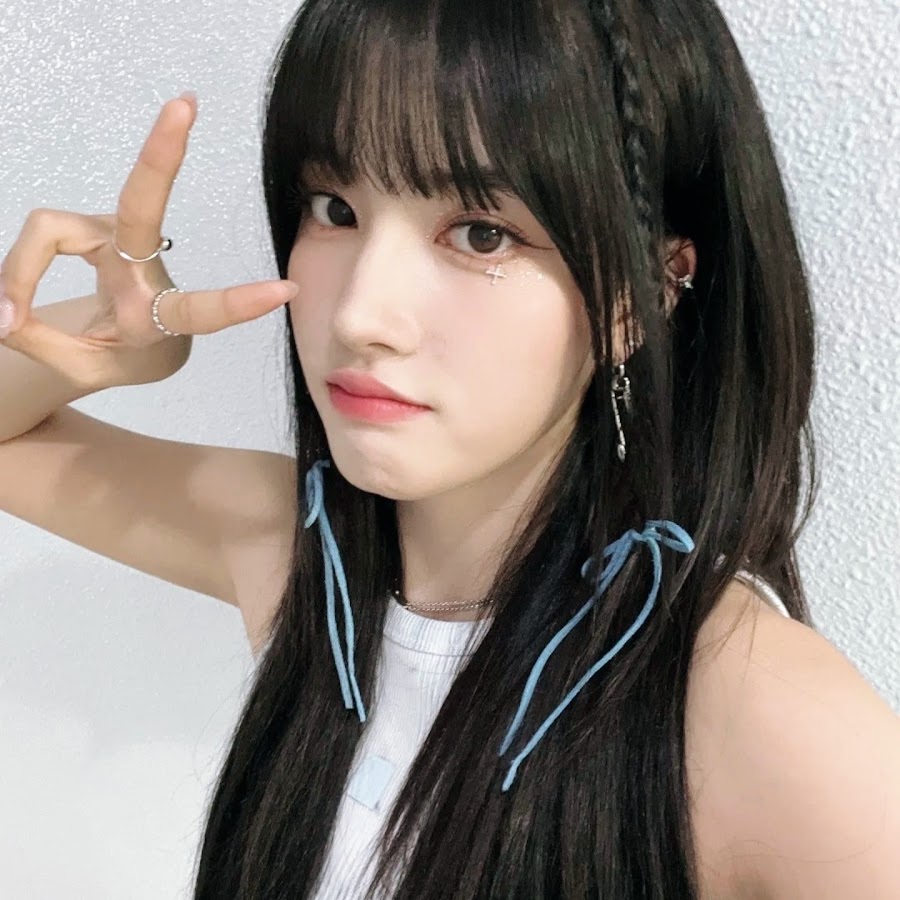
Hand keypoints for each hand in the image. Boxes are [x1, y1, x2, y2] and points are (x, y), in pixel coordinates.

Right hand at [0, 92, 297, 387]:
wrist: (134, 345)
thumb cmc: (122, 353)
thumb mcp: (87, 365)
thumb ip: (41, 343)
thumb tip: (1, 314)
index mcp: (161, 312)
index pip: (202, 308)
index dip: (239, 303)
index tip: (285, 289)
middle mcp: (143, 266)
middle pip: (143, 205)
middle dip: (161, 155)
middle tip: (184, 105)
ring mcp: (118, 239)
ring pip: (52, 230)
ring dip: (22, 273)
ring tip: (11, 316)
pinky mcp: (96, 228)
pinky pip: (43, 234)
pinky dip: (20, 267)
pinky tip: (12, 307)